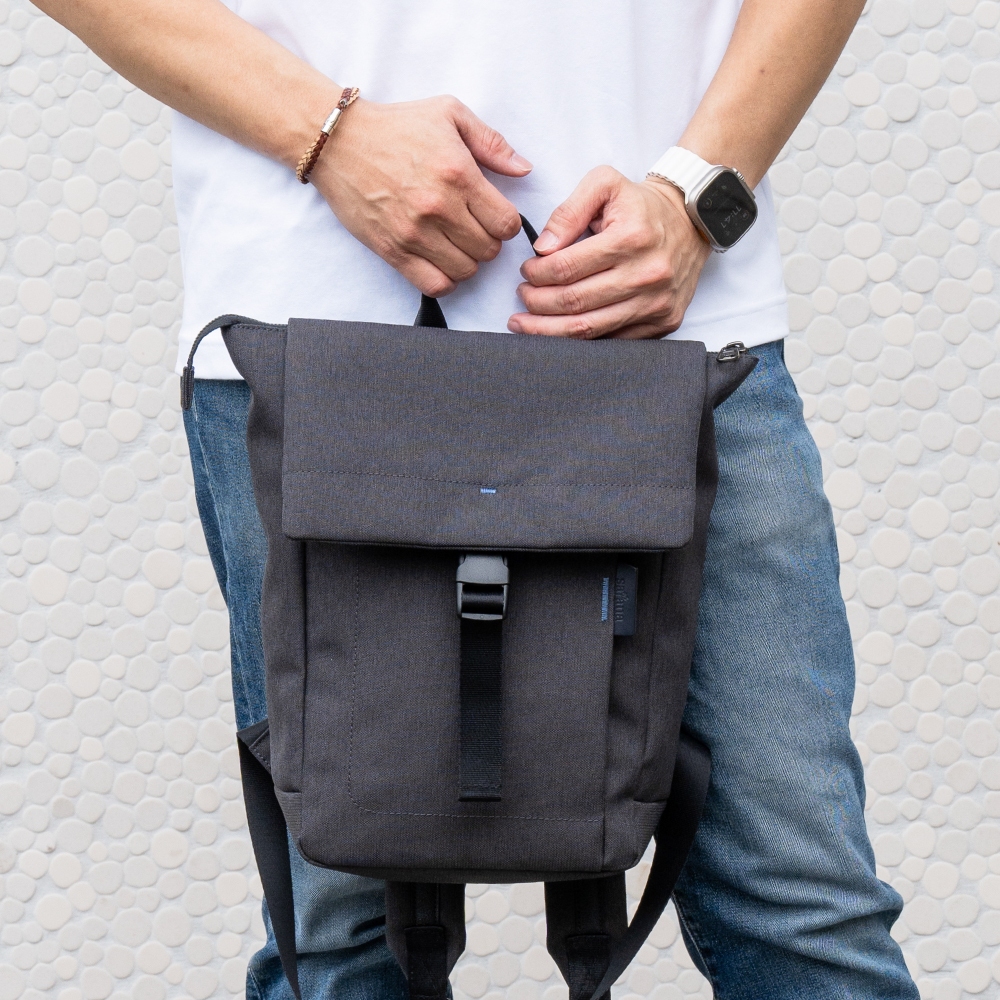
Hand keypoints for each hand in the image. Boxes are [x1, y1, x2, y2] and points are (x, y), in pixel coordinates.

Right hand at [313, 96, 531, 296]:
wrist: (338, 142)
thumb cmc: (396, 126)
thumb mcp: (449, 114)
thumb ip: (491, 142)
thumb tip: (523, 169)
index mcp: (458, 174)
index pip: (506, 223)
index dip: (506, 223)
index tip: (494, 216)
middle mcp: (438, 207)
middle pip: (488, 251)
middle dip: (488, 242)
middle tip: (473, 228)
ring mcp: (414, 233)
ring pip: (465, 271)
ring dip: (467, 262)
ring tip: (456, 244)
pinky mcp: (393, 251)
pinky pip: (434, 285)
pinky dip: (445, 281)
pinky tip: (441, 263)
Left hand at [508, 166, 710, 338]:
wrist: (692, 222)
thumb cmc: (641, 206)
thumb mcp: (605, 184)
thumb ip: (569, 211)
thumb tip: (543, 247)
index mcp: (630, 238)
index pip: (567, 268)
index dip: (537, 274)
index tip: (525, 272)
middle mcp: (646, 274)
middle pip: (574, 302)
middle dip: (537, 304)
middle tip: (522, 297)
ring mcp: (656, 303)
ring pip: (589, 329)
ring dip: (549, 330)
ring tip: (526, 323)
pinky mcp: (663, 322)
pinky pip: (612, 340)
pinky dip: (580, 340)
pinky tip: (559, 333)